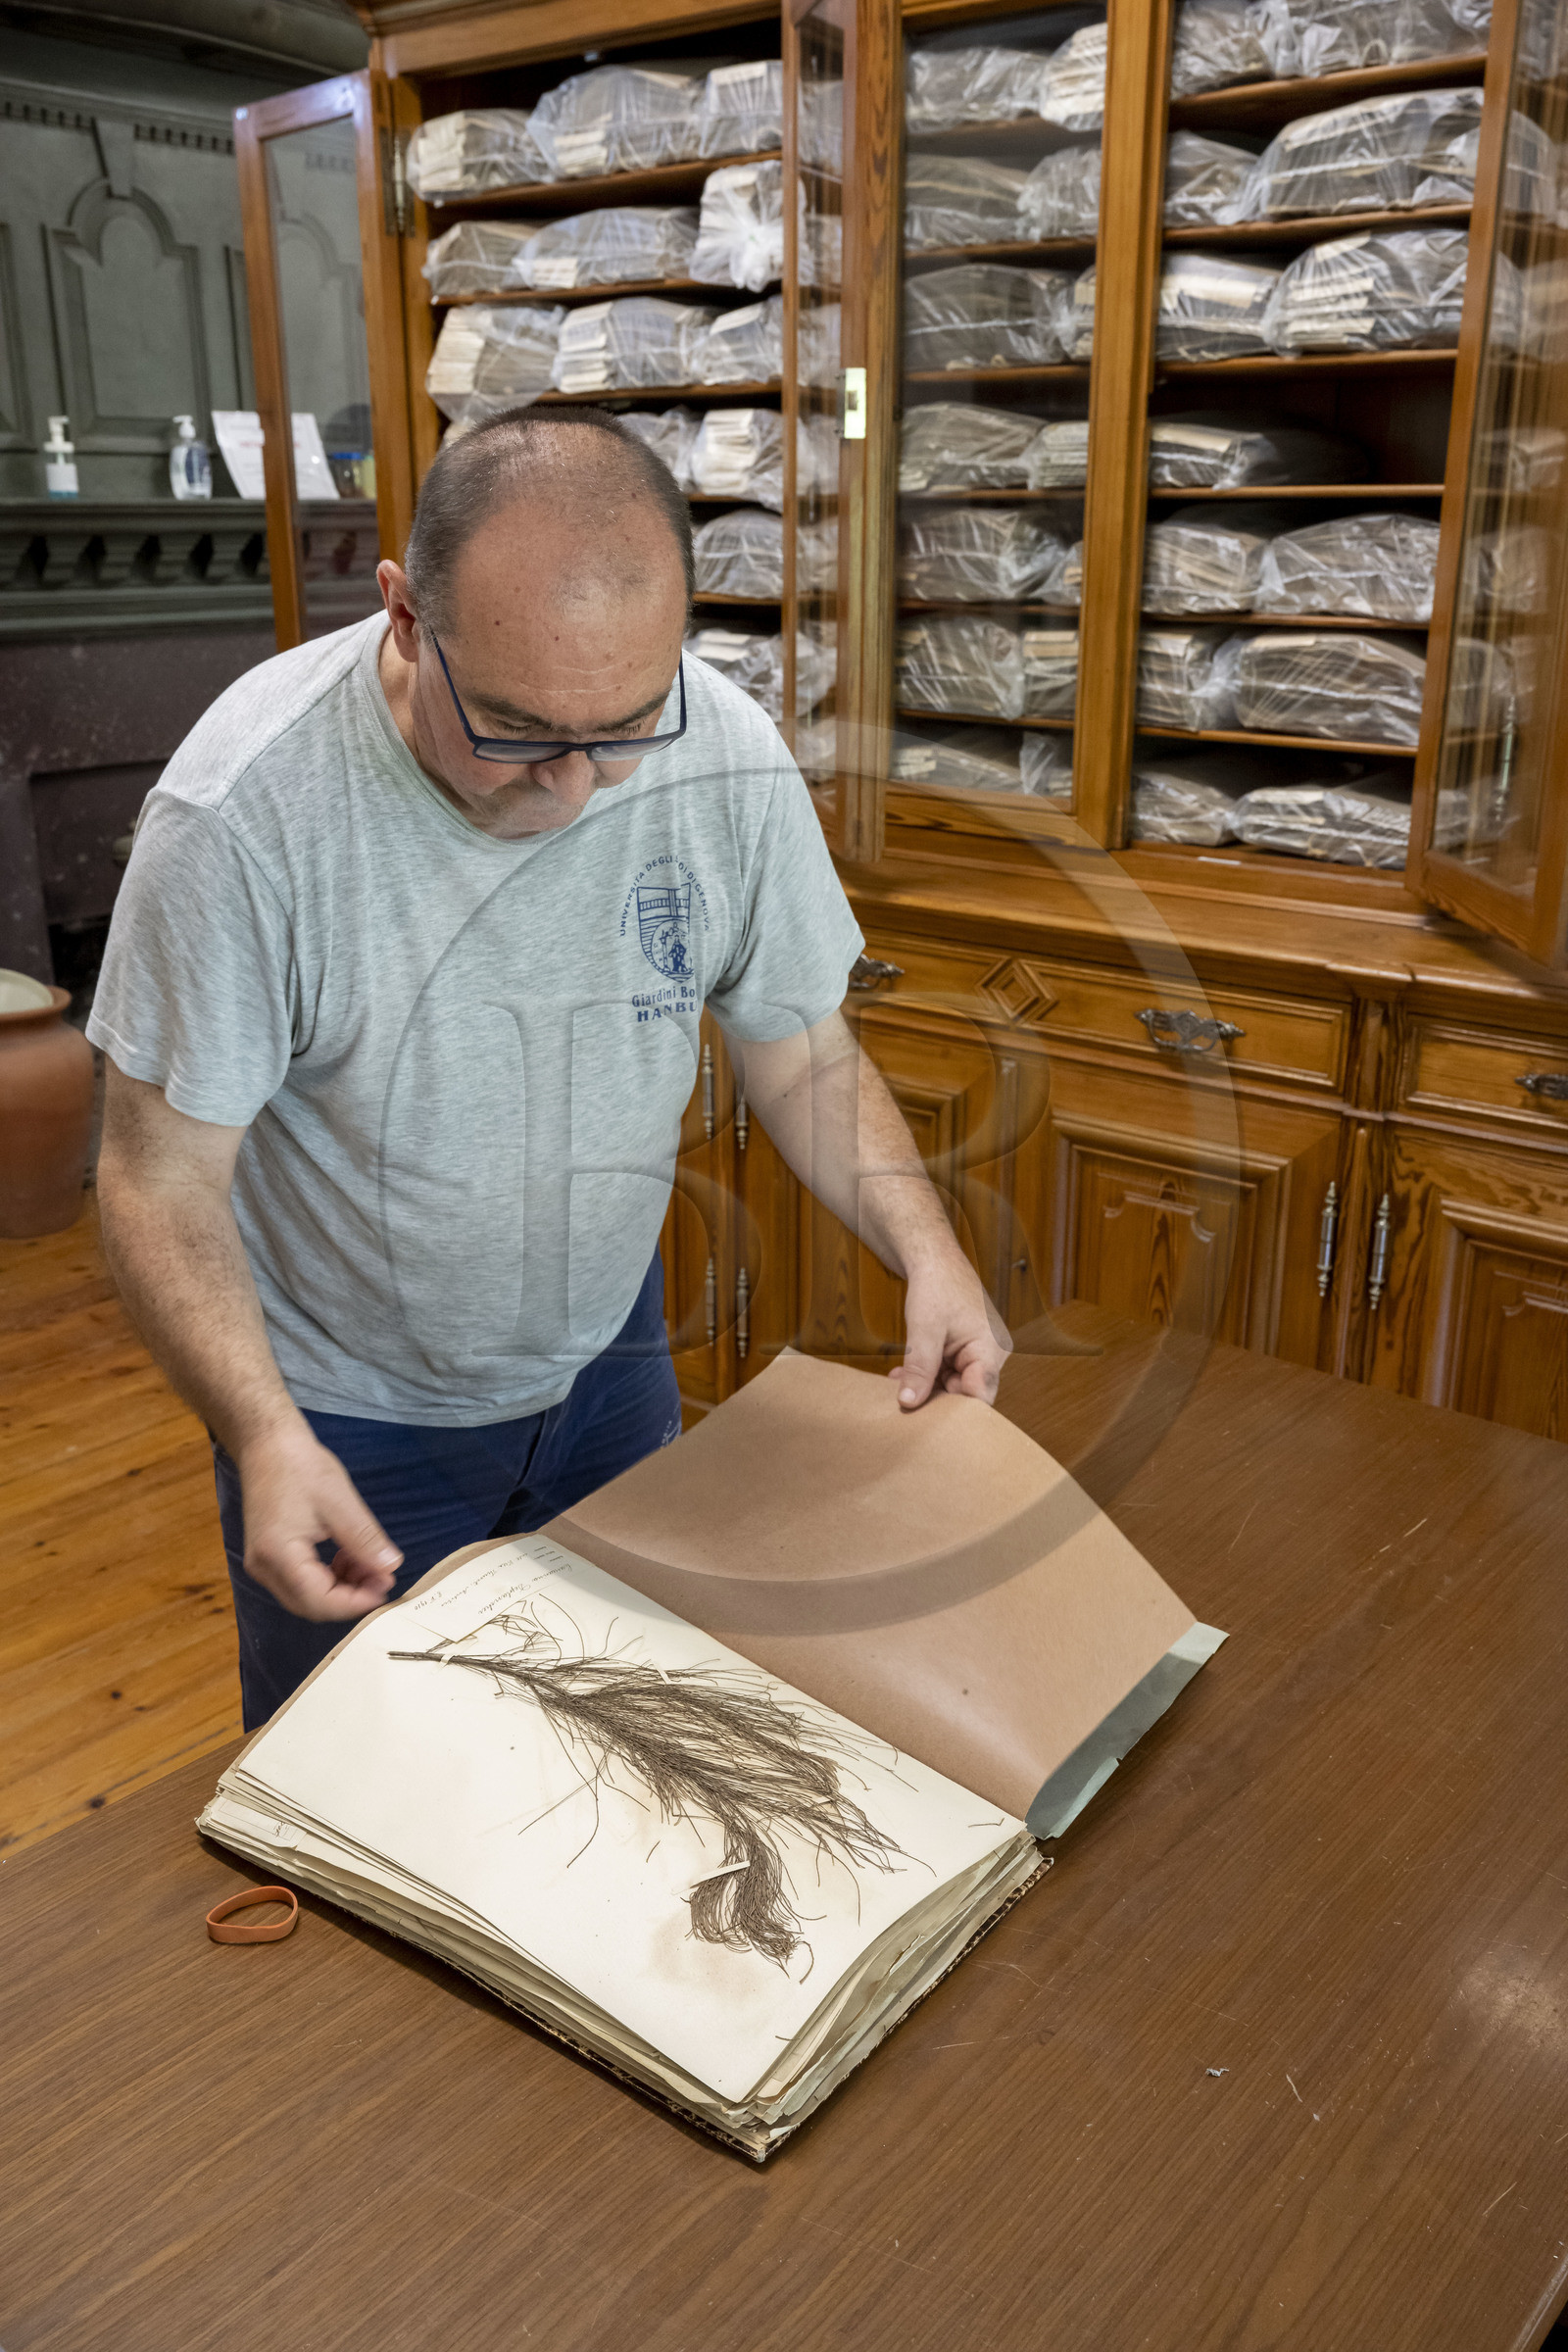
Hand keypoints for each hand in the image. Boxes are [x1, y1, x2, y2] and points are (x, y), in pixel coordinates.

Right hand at [236, 1424, 402, 1620]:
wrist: (267, 1444)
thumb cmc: (301, 1466)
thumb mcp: (340, 1502)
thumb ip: (364, 1540)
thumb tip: (391, 1568)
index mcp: (278, 1555)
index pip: (319, 1601)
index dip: (357, 1601)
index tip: (387, 1585)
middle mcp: (264, 1568)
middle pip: (310, 1605)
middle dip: (350, 1597)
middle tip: (382, 1577)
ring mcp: (262, 1564)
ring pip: (305, 1596)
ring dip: (340, 1588)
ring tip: (367, 1563)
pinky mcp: (267, 1556)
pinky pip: (298, 1581)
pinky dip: (326, 1577)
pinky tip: (346, 1557)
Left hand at [891, 1251, 1012, 1409]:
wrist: (933, 1258)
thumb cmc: (935, 1286)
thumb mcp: (924, 1330)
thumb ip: (919, 1368)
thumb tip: (909, 1403)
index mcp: (991, 1349)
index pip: (980, 1396)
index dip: (954, 1411)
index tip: (925, 1420)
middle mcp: (990, 1353)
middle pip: (966, 1393)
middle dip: (935, 1398)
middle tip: (904, 1404)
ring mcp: (977, 1351)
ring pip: (953, 1384)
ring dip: (926, 1386)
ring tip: (898, 1385)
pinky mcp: (964, 1349)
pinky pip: (946, 1371)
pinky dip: (926, 1374)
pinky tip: (901, 1375)